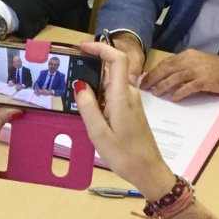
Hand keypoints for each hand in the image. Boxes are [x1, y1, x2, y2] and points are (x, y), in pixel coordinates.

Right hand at [73, 41, 175, 199]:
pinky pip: (113, 93)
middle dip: (91, 67)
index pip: (117, 59)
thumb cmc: (124, 154)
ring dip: (94, 84)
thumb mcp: (98, 133)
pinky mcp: (130, 109)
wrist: (148, 170)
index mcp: (122, 96)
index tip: (82, 48)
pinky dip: (100, 95)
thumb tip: (79, 84)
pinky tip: (89, 110)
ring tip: (75, 97)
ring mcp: (131, 101)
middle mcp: (129, 93)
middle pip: (111, 69)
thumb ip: (88, 107)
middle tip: (69, 76)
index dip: (101, 48)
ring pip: (111, 83)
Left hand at [141, 49, 218, 101]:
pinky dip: (178, 93)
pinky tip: (172, 98)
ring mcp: (196, 70)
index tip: (145, 78)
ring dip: (162, 87)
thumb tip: (168, 76)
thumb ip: (184, 66)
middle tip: (144, 87)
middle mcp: (189, 60)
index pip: (165, 63)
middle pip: (166, 69)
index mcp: (187, 55)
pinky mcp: (203, 81)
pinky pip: (186, 88)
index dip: (154, 71)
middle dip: (153, 78)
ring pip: (173, 79)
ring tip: (155, 93)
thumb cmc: (217, 67)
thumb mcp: (198, 61)